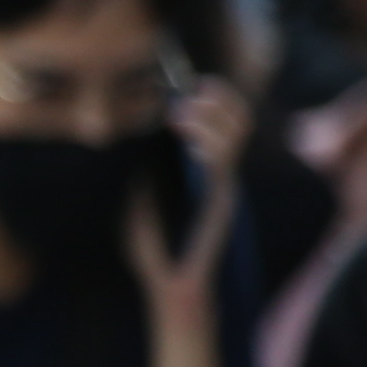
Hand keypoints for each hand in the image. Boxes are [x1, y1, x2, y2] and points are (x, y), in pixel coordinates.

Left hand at [127, 75, 249, 318]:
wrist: (169, 284)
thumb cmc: (154, 243)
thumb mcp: (140, 196)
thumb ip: (143, 170)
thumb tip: (129, 135)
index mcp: (204, 172)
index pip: (223, 125)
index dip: (215, 100)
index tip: (191, 82)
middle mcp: (220, 176)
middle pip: (237, 125)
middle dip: (220, 101)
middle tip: (194, 89)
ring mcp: (223, 189)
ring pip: (232, 140)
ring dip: (209, 119)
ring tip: (182, 112)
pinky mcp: (220, 203)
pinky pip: (221, 166)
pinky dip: (206, 145)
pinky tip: (185, 136)